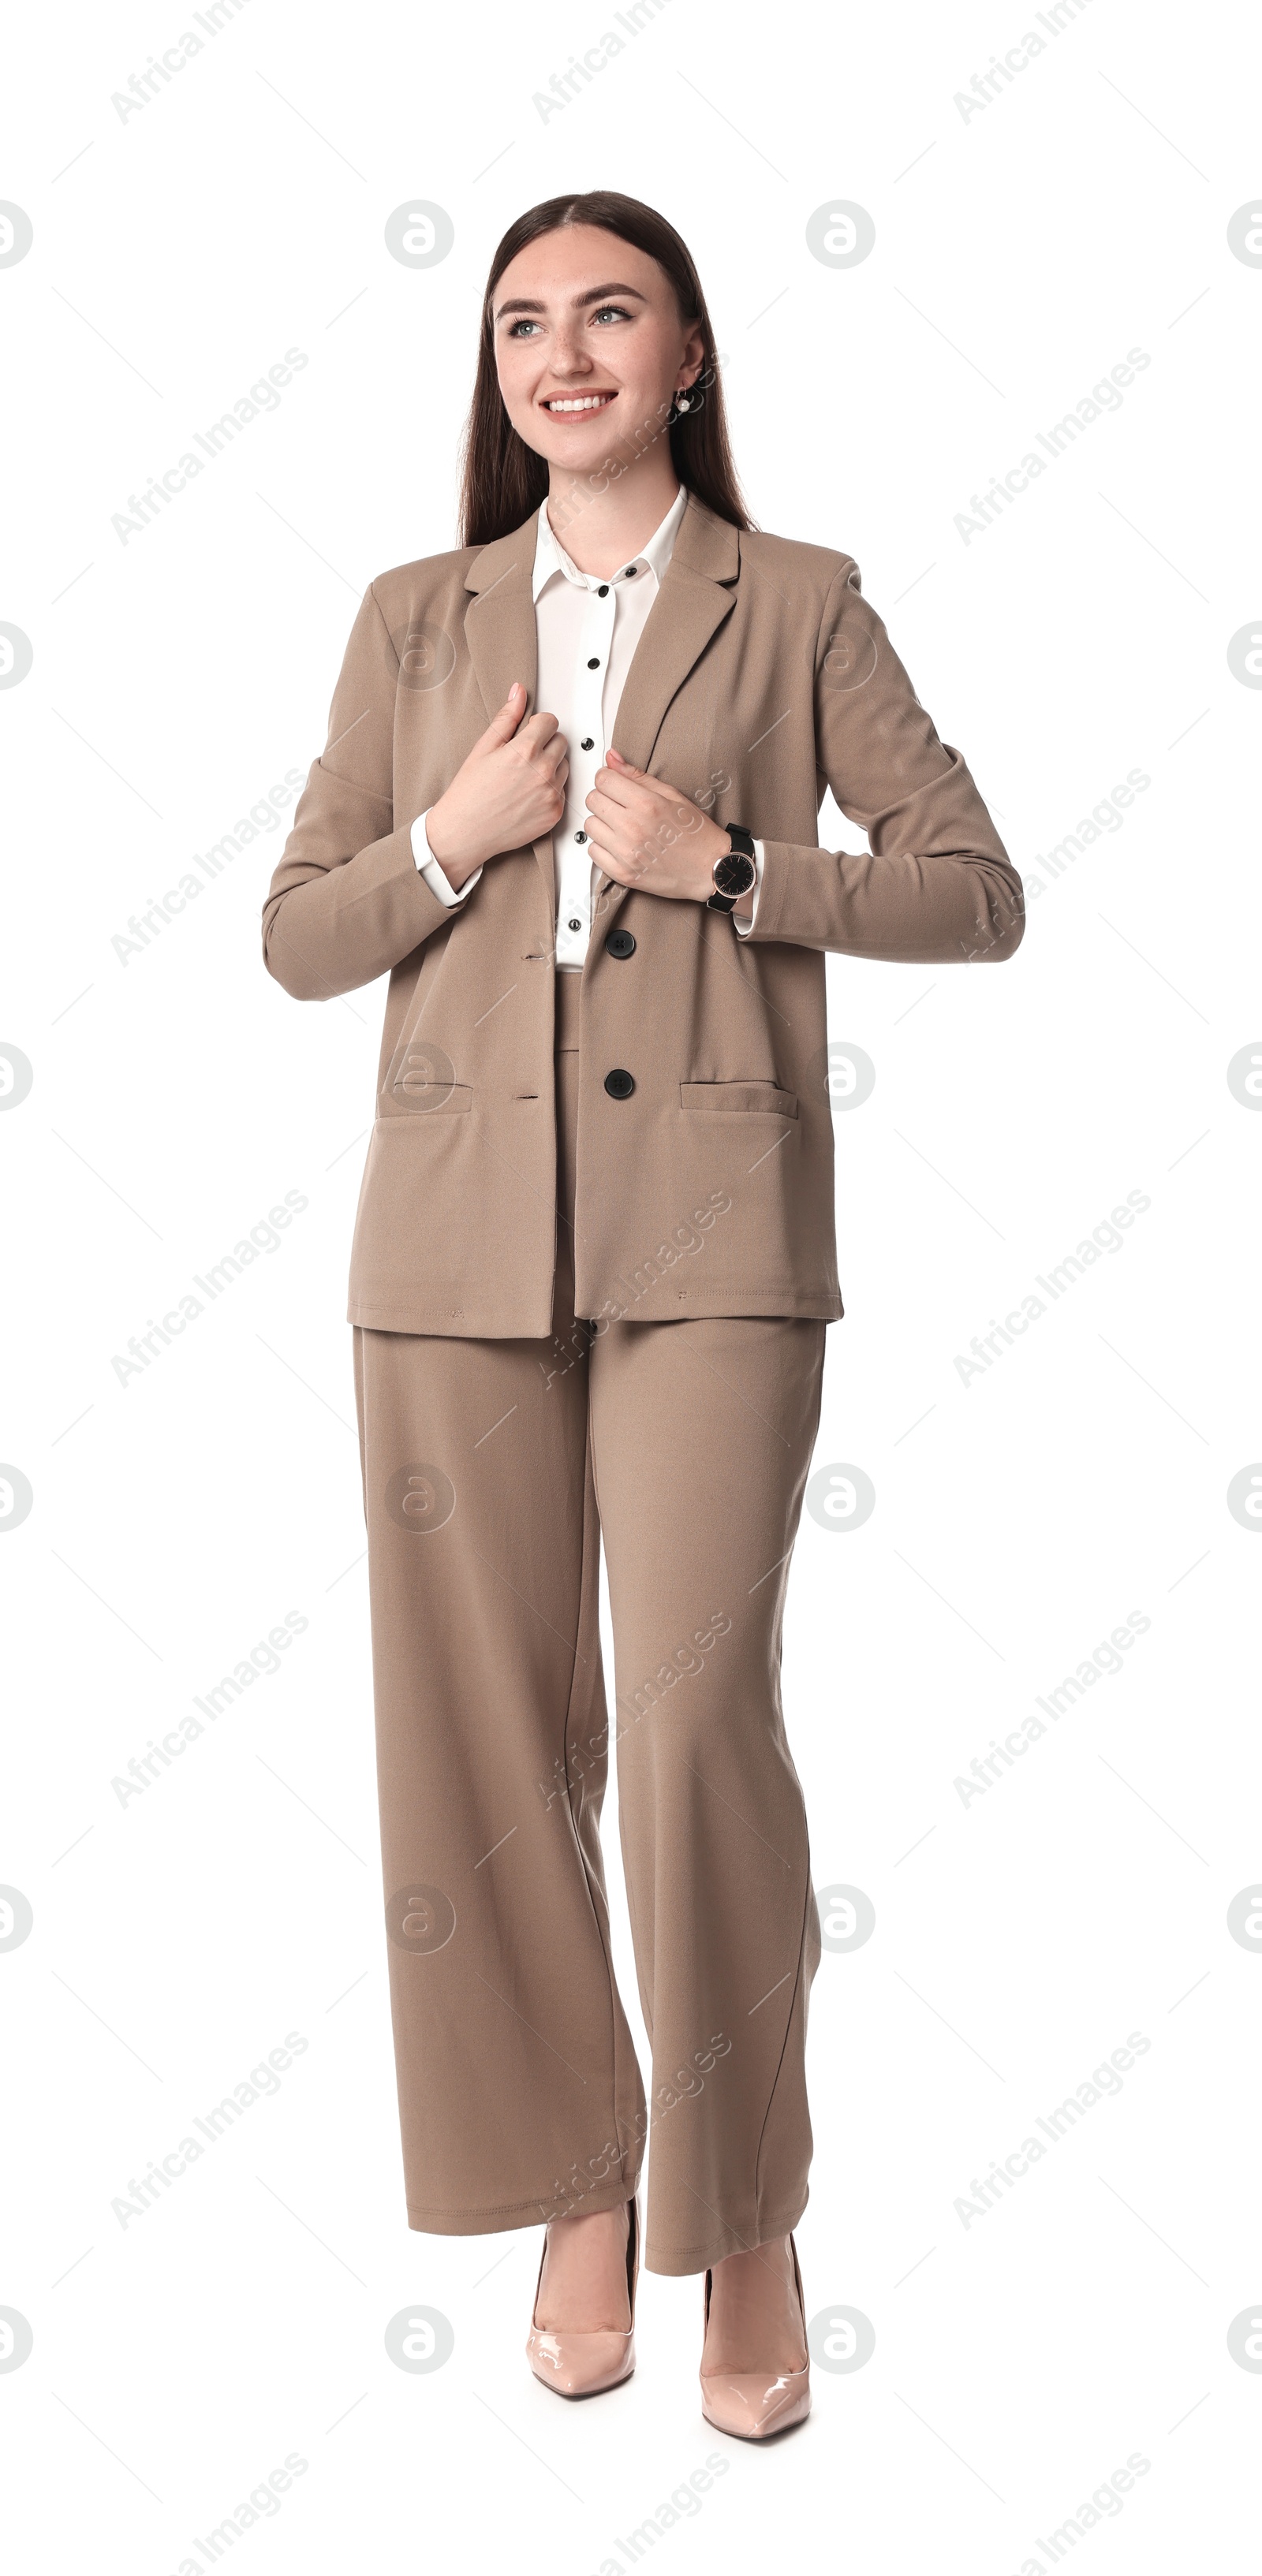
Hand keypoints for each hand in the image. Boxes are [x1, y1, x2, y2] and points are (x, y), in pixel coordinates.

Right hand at [424, 683, 567, 886]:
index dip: (537, 725)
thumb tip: (518, 693)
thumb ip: (506, 718)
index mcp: (525, 751)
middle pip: (561, 742)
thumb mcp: (483, 748)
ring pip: (564, 767)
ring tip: (524, 778)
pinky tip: (527, 795)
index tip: (528, 732)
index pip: (550, 721)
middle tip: (523, 757)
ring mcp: (551, 794)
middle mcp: (543, 772)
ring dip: (550, 767)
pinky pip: (562, 791)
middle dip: (545, 744)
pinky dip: (550, 790)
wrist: (464, 833)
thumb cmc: (469, 793)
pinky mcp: (555, 813)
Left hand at [584, 751, 744, 910]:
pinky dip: (602, 847)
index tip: (615, 785)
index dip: (608, 779)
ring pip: (589, 826)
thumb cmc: (696, 834)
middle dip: (604, 798)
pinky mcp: (622, 873)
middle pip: (592, 800)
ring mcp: (626, 853)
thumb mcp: (672, 795)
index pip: (603, 779)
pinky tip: (620, 845)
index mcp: (647, 804)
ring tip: (621, 827)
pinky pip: (593, 852)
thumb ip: (637, 776)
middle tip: (620, 806)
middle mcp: (633, 828)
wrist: (709, 869)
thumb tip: (612, 758)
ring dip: (602, 823)